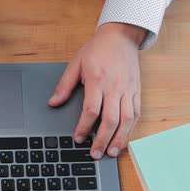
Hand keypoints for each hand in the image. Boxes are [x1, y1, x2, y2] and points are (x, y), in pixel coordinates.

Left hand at [48, 23, 145, 158]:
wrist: (121, 36)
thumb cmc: (97, 49)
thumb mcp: (75, 64)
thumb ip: (64, 86)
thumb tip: (53, 103)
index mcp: (97, 80)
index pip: (91, 110)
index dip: (84, 127)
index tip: (78, 138)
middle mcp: (115, 87)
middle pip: (110, 120)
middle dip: (102, 140)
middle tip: (95, 154)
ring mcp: (128, 90)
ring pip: (127, 120)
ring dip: (119, 139)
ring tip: (111, 152)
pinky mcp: (137, 91)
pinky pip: (136, 114)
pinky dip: (131, 129)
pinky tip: (124, 139)